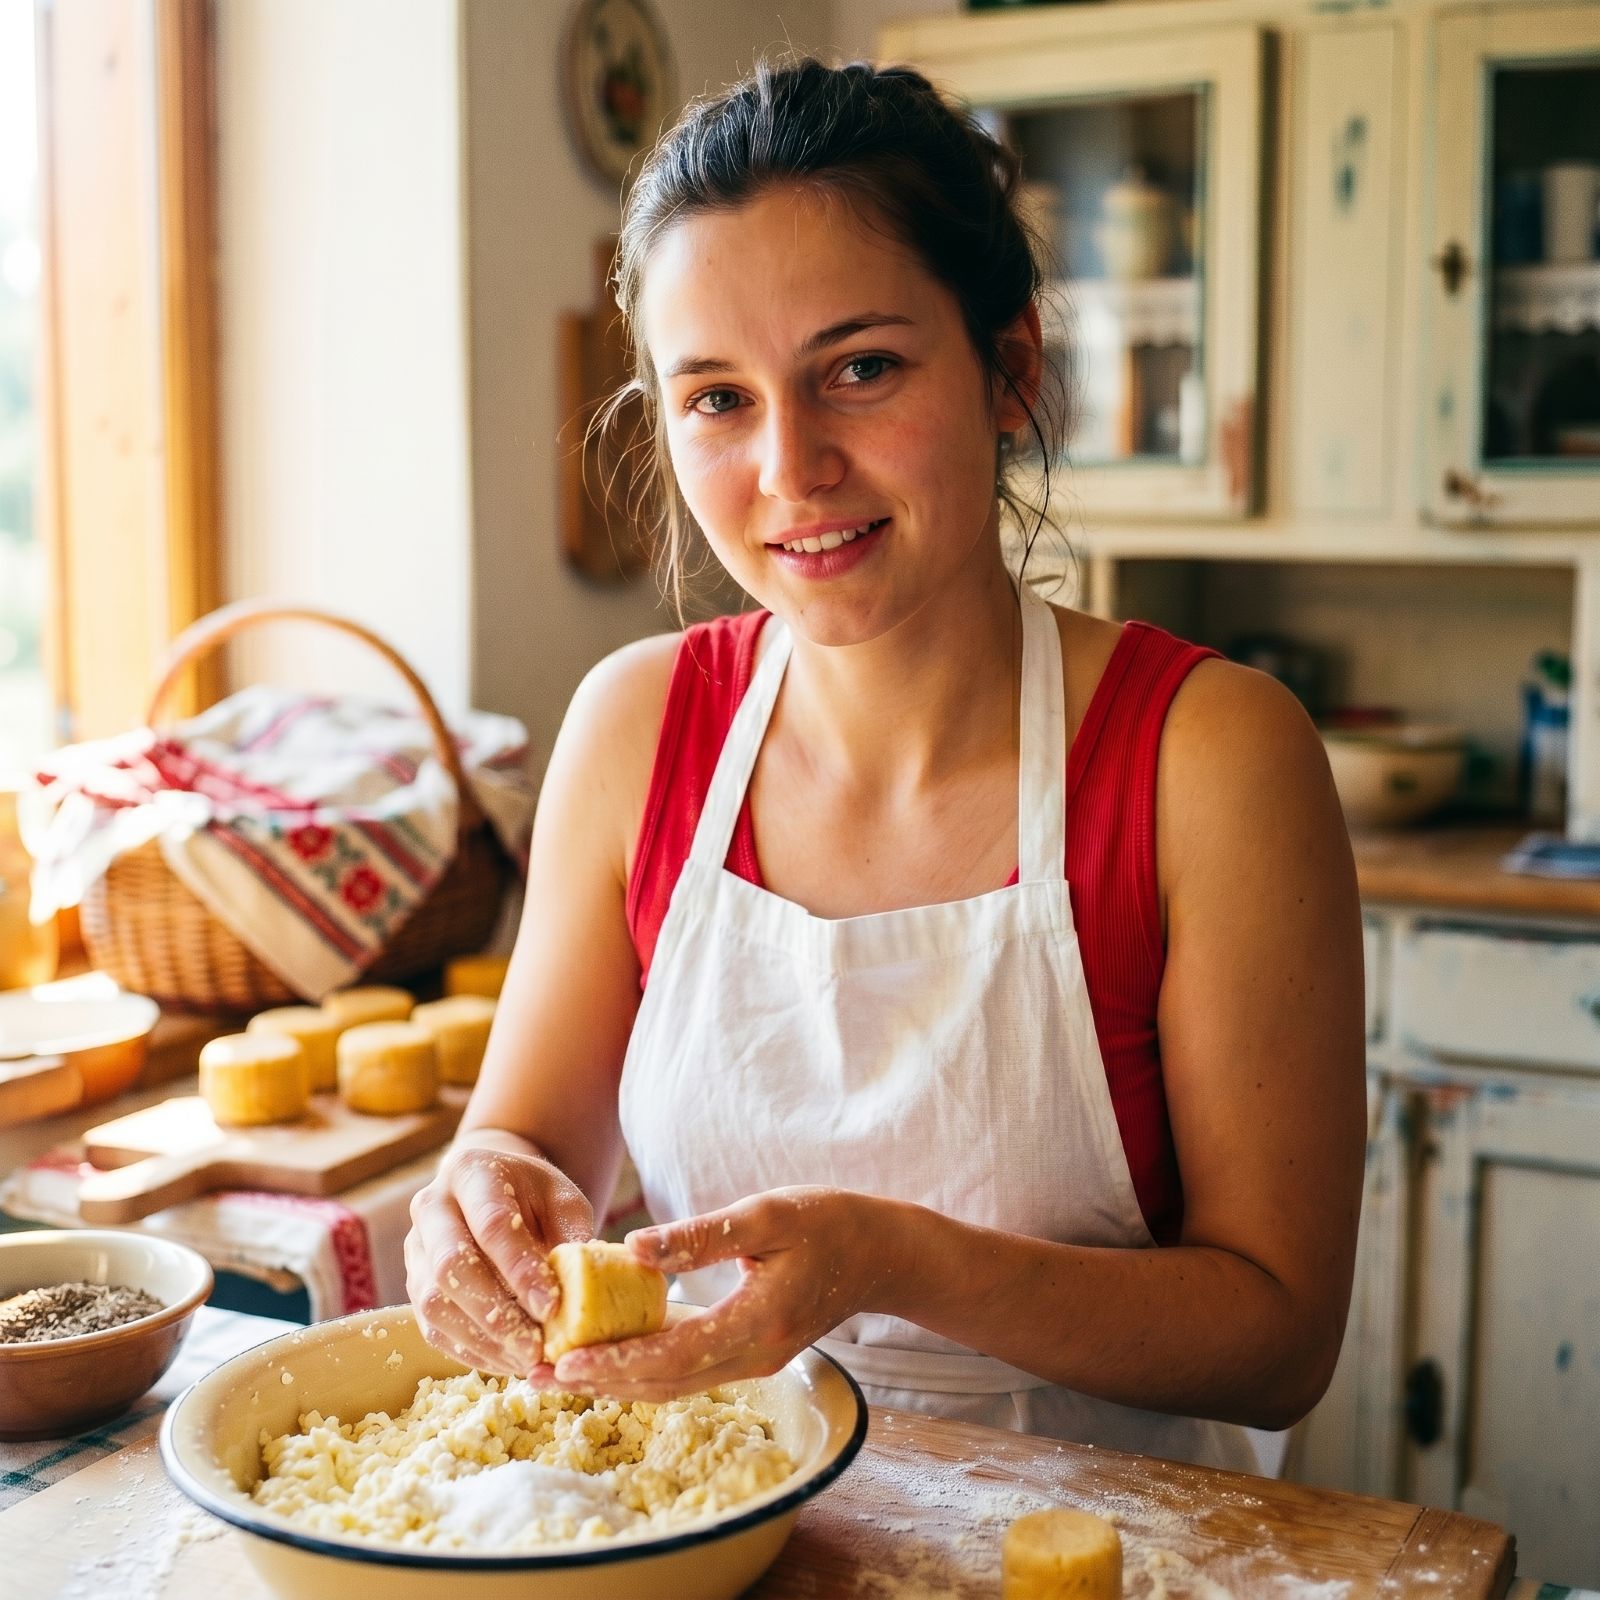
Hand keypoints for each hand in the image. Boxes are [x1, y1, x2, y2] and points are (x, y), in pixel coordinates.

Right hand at [404, 1142, 594, 1375]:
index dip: (521, 1269)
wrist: (494, 1191)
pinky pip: (434, 1328)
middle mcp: (431, 1207)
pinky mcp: (415, 1284)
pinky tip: (507, 1362)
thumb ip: (569, 1236)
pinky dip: (471, 1351)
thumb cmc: (534, 1195)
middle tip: (536, 1348)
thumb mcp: (561, 1199)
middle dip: (496, 1314)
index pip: (492, 1224)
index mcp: (470, 1172)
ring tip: (526, 1361)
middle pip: (452, 1266)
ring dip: (482, 1340)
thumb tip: (579, 1289)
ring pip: (435, 1304)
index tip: (551, 1306)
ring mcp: (416, 1248)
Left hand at [549, 1186, 906, 1399]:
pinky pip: (688, 1372)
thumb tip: (633, 1250)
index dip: (618, 1362)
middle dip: (600, 1383)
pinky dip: (644, 1370)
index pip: (674, 1354)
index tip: (566, 1362)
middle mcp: (755, 1354)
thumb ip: (702, 1236)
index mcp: (758, 1321)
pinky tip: (611, 1357)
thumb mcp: (766, 1214)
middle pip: (665, 1384)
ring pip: (674, 1385)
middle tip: (536, 1376)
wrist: (880, 1252)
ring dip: (616, 1383)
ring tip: (559, 1375)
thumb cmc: (827, 1222)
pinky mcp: (752, 1354)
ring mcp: (755, 1361)